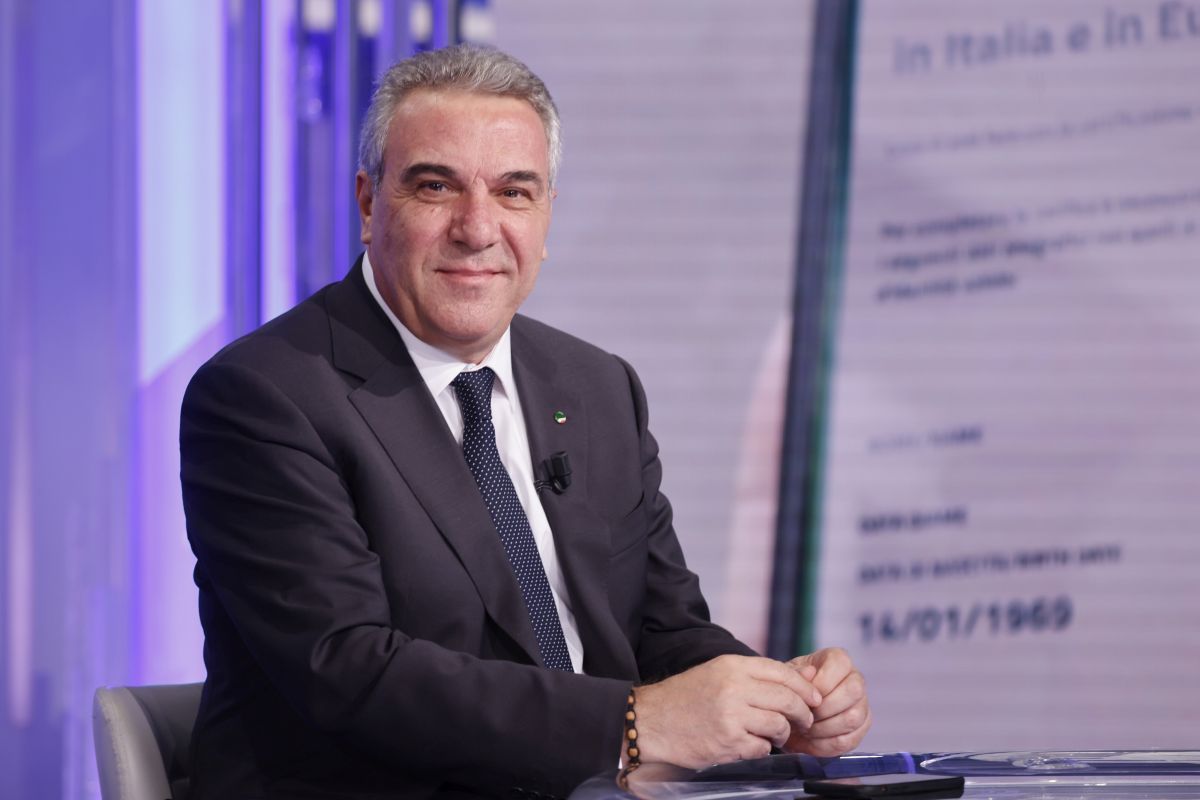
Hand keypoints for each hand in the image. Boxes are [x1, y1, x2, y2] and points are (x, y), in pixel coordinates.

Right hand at [634, 654, 821, 768]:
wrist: (651, 720)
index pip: (782, 673)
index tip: (814, 698)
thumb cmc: (685, 697)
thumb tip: (795, 681)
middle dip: (803, 713)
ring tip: (775, 735)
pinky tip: (751, 744)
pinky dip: (762, 748)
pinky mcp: (728, 742)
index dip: (804, 687)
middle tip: (805, 720)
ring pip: (779, 725)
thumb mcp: (716, 672)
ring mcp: (731, 716)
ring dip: (783, 733)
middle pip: (787, 699)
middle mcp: (734, 688)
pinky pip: (762, 748)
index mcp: (732, 666)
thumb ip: (751, 675)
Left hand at [783, 647, 869, 756]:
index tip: (804, 697)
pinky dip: (826, 744)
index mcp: (838, 659)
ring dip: (824, 728)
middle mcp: (855, 678)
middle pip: (852, 691)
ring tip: (804, 730)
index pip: (840, 664)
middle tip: (803, 716)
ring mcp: (862, 704)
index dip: (821, 683)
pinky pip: (850, 740)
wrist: (791, 712)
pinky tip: (810, 741)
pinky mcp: (861, 728)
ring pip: (853, 717)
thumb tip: (809, 673)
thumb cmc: (791, 690)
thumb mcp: (787, 677)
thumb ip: (795, 674)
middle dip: (823, 708)